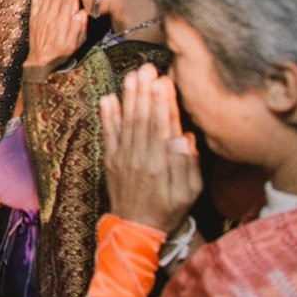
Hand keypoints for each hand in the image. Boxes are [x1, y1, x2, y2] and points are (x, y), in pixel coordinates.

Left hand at [26, 0, 87, 71]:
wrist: (40, 61)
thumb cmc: (60, 53)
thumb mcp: (74, 44)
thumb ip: (78, 28)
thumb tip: (82, 13)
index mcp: (63, 22)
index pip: (68, 1)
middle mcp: (52, 17)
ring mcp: (42, 16)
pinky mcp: (34, 18)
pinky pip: (35, 2)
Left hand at [100, 64, 201, 232]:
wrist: (135, 228)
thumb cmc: (168, 210)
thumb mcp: (189, 194)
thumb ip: (189, 166)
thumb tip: (184, 138)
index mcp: (161, 164)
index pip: (162, 126)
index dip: (163, 103)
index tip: (164, 82)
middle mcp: (140, 157)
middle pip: (143, 119)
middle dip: (145, 92)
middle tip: (148, 68)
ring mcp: (122, 157)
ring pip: (127, 122)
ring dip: (129, 97)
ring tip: (132, 75)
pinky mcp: (110, 160)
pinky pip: (108, 134)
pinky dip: (107, 115)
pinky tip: (109, 97)